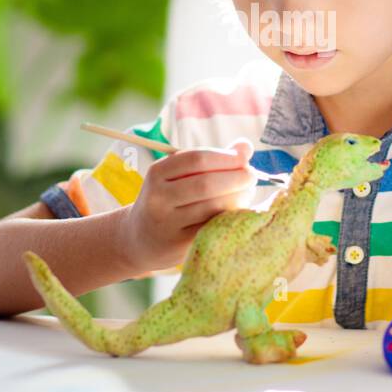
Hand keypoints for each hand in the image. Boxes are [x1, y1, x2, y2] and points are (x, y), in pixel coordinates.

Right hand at [119, 138, 257, 272]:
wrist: (140, 240)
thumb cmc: (169, 200)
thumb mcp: (179, 176)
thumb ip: (212, 160)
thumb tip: (246, 146)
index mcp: (157, 173)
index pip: (197, 159)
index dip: (226, 157)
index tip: (245, 157)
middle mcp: (158, 198)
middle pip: (207, 184)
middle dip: (237, 178)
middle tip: (252, 176)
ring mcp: (167, 224)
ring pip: (213, 208)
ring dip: (239, 198)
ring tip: (247, 192)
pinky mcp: (179, 245)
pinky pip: (213, 227)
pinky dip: (231, 216)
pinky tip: (238, 210)